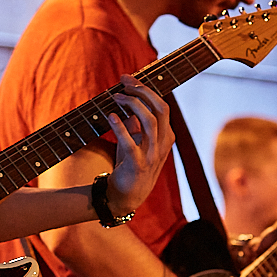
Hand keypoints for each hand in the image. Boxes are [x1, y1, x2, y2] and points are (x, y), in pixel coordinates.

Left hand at [105, 76, 173, 214]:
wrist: (125, 198)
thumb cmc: (130, 168)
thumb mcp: (135, 143)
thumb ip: (135, 126)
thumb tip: (127, 106)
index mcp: (166, 137)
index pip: (162, 106)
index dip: (146, 89)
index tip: (128, 78)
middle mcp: (162, 145)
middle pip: (161, 110)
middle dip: (143, 92)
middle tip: (125, 82)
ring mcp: (152, 156)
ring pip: (150, 122)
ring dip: (132, 105)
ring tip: (115, 97)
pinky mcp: (138, 165)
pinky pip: (131, 143)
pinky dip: (121, 128)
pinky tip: (110, 116)